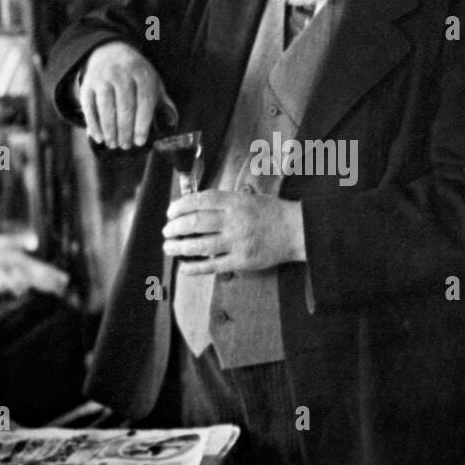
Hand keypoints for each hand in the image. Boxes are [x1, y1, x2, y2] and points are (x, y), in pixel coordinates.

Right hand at [78, 41, 172, 148]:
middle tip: (126, 146)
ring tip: (113, 144)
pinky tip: (98, 137)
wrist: (110, 52)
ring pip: (105, 107)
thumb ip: (163, 103)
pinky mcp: (88, 84)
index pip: (144, 101)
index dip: (142, 124)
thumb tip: (171, 122)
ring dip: (109, 129)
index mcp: (142, 74)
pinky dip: (93, 124)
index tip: (140, 141)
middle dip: (125, 130)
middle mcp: (122, 74)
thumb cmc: (136, 75)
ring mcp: (103, 78)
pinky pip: (89, 106)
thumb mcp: (153, 83)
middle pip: (124, 106)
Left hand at [162, 190, 305, 272]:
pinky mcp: (242, 261)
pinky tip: (184, 267)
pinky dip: (196, 267)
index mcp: (235, 202)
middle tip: (167, 231)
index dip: (180, 206)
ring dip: (179, 247)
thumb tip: (196, 206)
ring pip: (200, 245)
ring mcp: (238, 242)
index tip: (171, 212)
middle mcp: (234, 220)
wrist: (297, 231)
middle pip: (195, 223)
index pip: (200, 200)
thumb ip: (225, 201)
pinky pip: (213, 265)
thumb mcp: (249, 197)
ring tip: (169, 248)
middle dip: (175, 228)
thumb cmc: (272, 213)